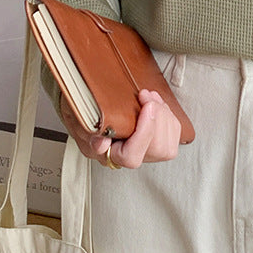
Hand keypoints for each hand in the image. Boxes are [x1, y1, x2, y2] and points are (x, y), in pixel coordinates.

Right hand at [60, 89, 180, 167]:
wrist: (90, 109)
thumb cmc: (85, 116)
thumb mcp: (79, 121)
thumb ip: (89, 133)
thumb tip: (101, 143)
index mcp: (109, 155)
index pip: (132, 156)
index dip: (144, 132)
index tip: (147, 106)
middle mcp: (130, 157)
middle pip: (157, 150)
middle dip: (159, 118)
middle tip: (147, 96)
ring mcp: (145, 151)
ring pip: (168, 144)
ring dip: (164, 114)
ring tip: (150, 96)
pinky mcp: (157, 140)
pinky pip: (173, 134)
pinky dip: (169, 114)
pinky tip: (156, 102)